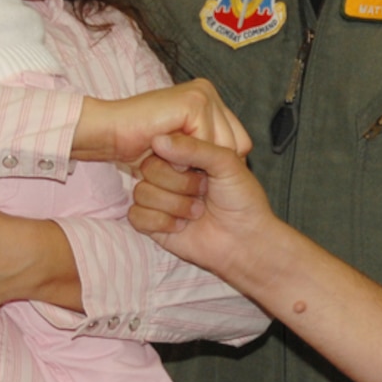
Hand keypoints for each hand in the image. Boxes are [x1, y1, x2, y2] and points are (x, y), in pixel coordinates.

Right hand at [75, 78, 251, 163]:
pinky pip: (207, 143)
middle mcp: (208, 93)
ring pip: (224, 147)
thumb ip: (208, 151)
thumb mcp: (183, 150)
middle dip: (209, 167)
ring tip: (170, 160)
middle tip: (179, 167)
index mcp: (208, 102)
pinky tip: (164, 153)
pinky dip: (187, 158)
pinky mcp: (192, 102)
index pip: (241, 143)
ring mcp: (202, 95)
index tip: (193, 171)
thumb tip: (238, 156)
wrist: (107, 132)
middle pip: (236, 147)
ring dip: (197, 165)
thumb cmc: (138, 144)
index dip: (217, 164)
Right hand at [129, 134, 274, 278]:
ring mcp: (159, 199)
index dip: (176, 158)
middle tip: (203, 191)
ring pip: (142, 192)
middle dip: (179, 184)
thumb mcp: (226, 163)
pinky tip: (181, 227)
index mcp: (185, 156)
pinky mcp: (152, 224)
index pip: (161, 144)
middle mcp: (169, 175)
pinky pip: (136, 215)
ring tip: (197, 212)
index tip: (198, 168)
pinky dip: (161, 222)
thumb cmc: (242, 199)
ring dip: (174, 205)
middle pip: (148, 168)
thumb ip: (194, 147)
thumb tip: (158, 140)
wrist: (244, 241)